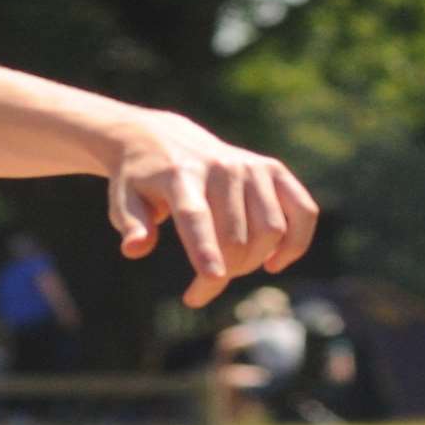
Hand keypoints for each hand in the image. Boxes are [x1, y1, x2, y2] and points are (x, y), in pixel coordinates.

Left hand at [107, 111, 317, 307]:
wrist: (158, 138)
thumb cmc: (139, 179)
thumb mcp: (122, 198)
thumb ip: (130, 224)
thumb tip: (134, 250)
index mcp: (178, 174)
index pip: (195, 215)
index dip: (205, 249)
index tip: (212, 279)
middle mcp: (220, 167)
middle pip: (235, 236)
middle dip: (223, 273)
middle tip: (202, 286)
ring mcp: (250, 167)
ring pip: (271, 230)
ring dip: (254, 262)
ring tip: (229, 267)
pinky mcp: (273, 169)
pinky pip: (303, 211)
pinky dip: (296, 243)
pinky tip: (274, 263)